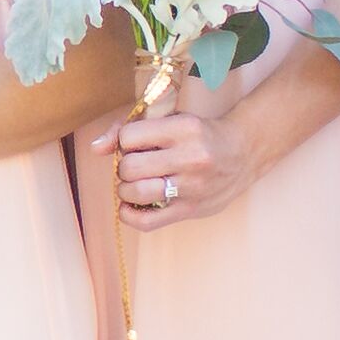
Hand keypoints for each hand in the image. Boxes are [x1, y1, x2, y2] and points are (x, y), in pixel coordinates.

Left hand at [101, 97, 284, 229]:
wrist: (243, 152)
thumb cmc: (199, 134)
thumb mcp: (171, 119)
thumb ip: (129, 128)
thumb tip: (96, 148)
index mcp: (184, 128)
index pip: (129, 137)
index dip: (124, 141)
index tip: (134, 144)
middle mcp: (190, 158)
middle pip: (130, 167)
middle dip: (124, 167)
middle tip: (135, 165)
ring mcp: (192, 187)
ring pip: (135, 193)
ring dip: (125, 189)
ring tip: (135, 183)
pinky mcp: (191, 210)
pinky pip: (147, 221)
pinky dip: (129, 214)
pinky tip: (130, 205)